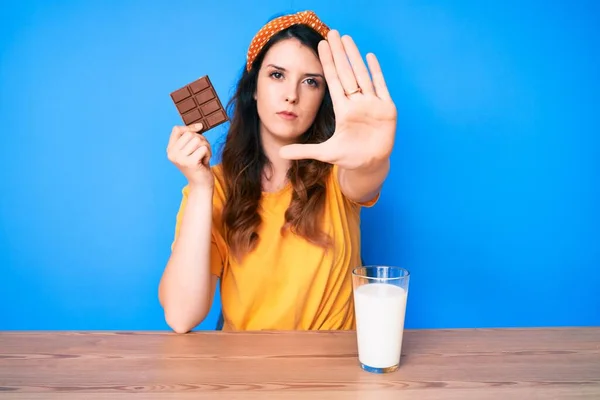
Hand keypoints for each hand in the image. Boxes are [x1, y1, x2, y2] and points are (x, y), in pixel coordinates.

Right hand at [167, 123, 213, 189]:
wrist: (201, 184)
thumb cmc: (198, 165)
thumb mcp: (190, 150)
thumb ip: (190, 138)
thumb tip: (199, 125)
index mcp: (170, 149)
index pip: (177, 129)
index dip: (189, 127)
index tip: (200, 128)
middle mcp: (172, 154)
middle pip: (190, 134)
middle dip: (201, 140)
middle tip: (203, 151)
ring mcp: (180, 158)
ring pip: (198, 140)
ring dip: (206, 147)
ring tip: (203, 156)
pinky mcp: (190, 163)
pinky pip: (203, 148)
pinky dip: (208, 154)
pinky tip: (204, 162)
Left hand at [280, 30, 396, 170]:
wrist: (370, 165)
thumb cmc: (349, 157)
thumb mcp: (325, 153)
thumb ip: (304, 151)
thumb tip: (280, 152)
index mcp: (343, 110)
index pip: (333, 81)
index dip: (327, 63)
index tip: (321, 46)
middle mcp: (357, 103)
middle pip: (347, 73)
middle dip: (339, 53)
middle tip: (333, 33)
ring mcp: (372, 105)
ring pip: (363, 75)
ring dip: (355, 57)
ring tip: (348, 39)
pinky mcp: (387, 110)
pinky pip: (381, 87)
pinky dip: (376, 72)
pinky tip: (370, 56)